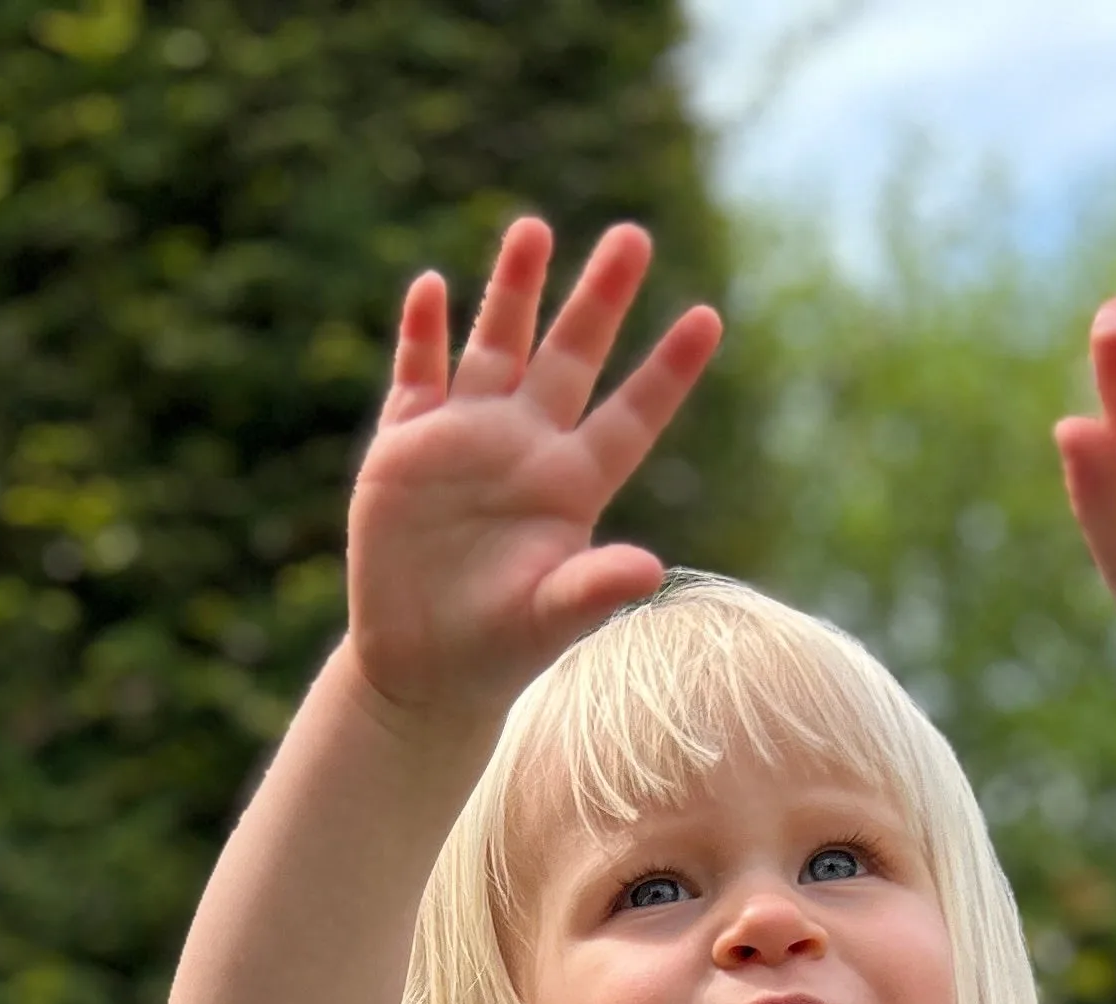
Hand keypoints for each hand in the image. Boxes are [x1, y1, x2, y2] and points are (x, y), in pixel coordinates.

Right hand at [345, 217, 722, 719]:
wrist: (421, 662)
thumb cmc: (496, 648)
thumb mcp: (547, 622)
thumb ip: (593, 590)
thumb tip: (649, 570)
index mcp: (572, 484)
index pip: (632, 414)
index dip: (668, 370)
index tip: (709, 318)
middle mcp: (526, 445)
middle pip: (571, 355)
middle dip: (599, 298)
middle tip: (633, 236)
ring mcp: (465, 437)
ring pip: (496, 345)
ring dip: (513, 289)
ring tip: (533, 228)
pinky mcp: (406, 446)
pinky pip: (416, 377)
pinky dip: (420, 335)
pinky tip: (429, 288)